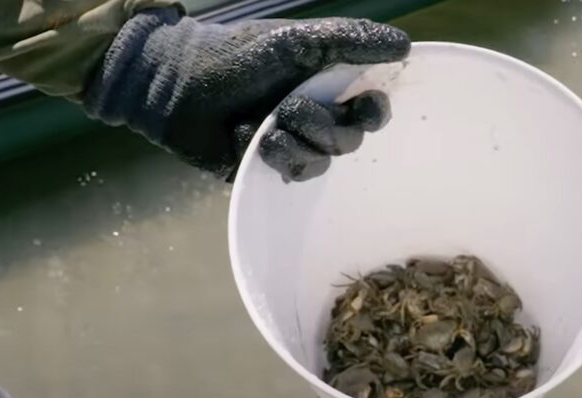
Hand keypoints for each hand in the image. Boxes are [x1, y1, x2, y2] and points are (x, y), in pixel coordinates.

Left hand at [84, 9, 409, 180]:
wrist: (177, 86)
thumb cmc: (235, 56)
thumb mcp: (295, 41)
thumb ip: (349, 40)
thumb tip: (404, 46)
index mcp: (326, 86)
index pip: (370, 108)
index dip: (373, 112)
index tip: (364, 105)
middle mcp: (316, 117)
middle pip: (351, 139)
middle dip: (325, 126)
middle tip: (292, 110)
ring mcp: (294, 145)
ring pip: (324, 159)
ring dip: (295, 139)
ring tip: (264, 124)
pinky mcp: (270, 169)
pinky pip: (295, 173)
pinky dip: (276, 155)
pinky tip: (252, 140)